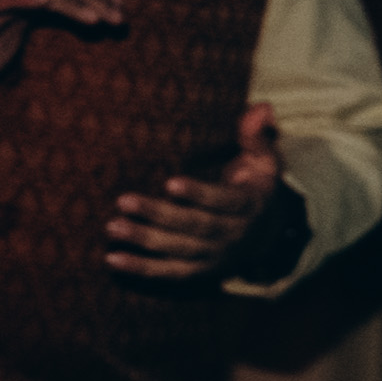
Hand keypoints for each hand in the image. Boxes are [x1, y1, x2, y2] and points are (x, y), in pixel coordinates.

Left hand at [107, 101, 288, 285]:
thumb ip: (256, 136)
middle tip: (124, 201)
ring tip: (113, 226)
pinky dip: (142, 269)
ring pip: (179, 250)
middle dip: (160, 215)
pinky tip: (113, 259)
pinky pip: (170, 273)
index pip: (224, 201)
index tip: (170, 182)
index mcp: (249, 206)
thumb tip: (261, 108)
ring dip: (145, 240)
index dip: (198, 194)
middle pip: (196, 227)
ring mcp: (216, 257)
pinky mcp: (200, 272)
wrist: (268, 233)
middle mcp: (234, 235)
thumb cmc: (255, 186)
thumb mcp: (264, 160)